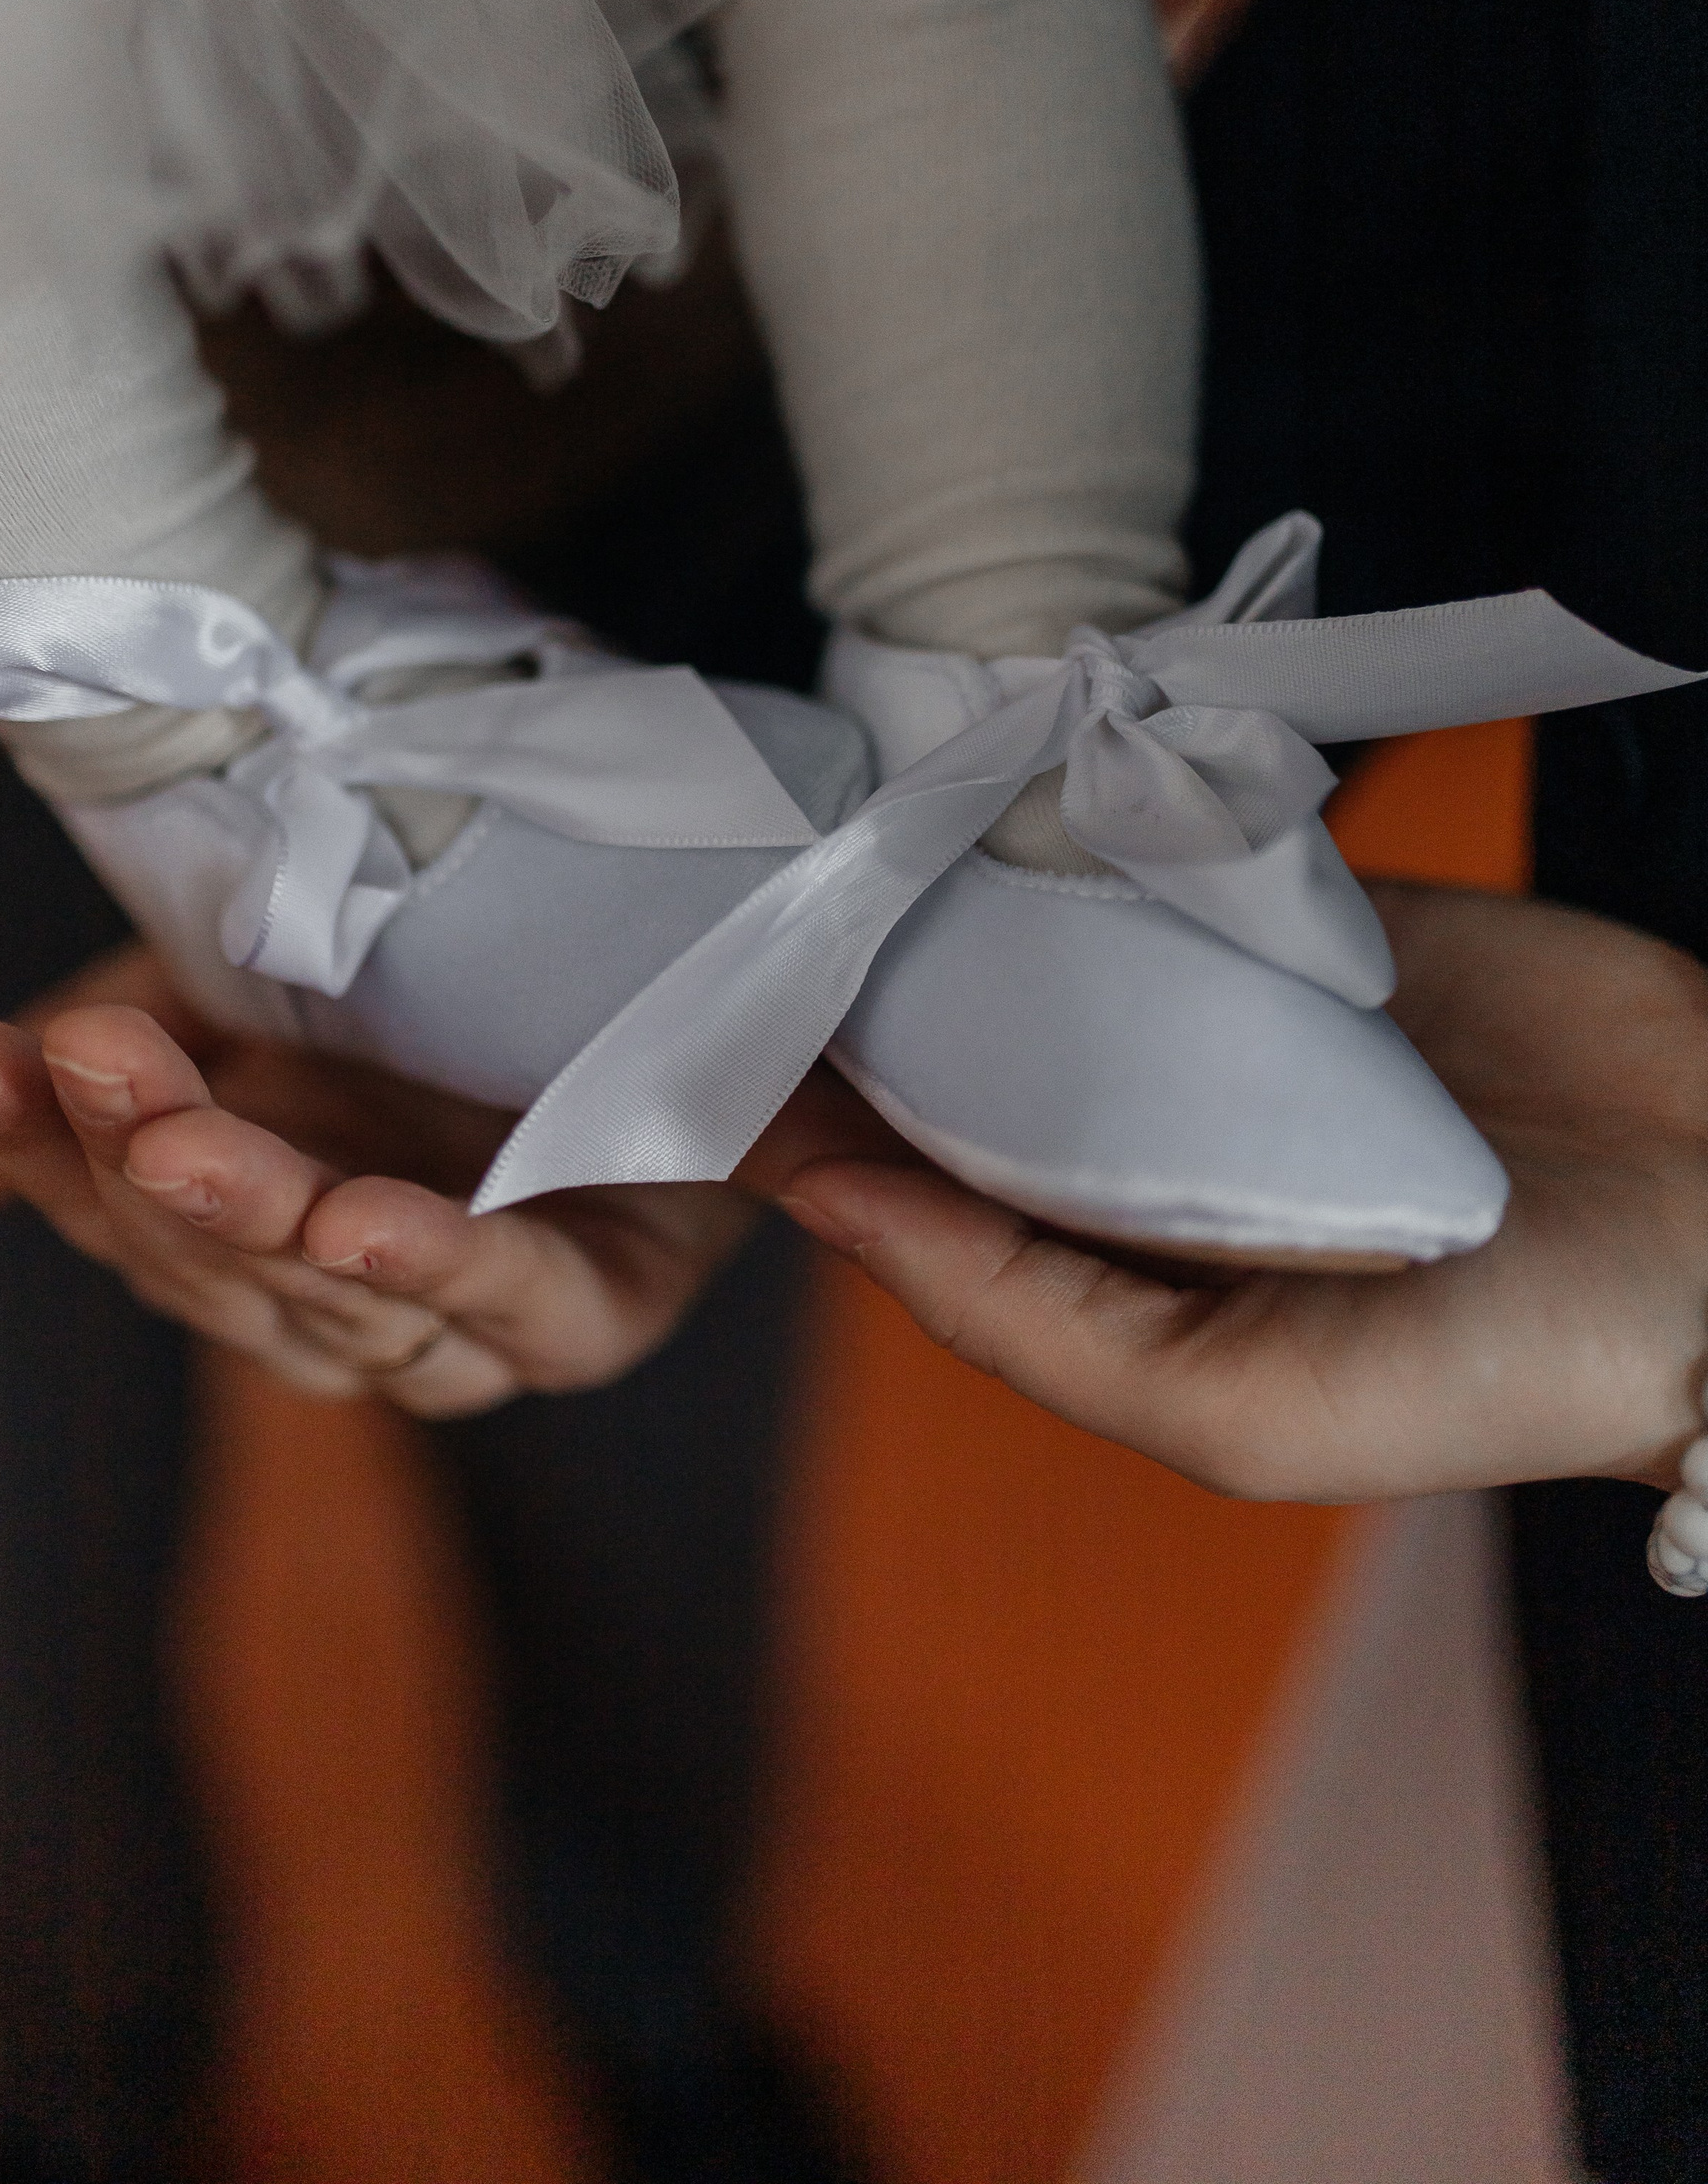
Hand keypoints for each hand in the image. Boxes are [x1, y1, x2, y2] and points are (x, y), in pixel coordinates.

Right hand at [0, 945, 760, 1413]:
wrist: (695, 986)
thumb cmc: (464, 1005)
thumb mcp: (265, 1002)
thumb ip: (119, 1071)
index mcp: (263, 1235)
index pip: (120, 1211)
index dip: (38, 1143)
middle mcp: (351, 1303)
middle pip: (214, 1262)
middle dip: (132, 1164)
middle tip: (75, 1060)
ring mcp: (472, 1328)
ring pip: (334, 1295)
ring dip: (254, 1214)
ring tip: (179, 1139)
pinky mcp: (595, 1318)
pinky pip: (506, 1301)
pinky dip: (431, 1265)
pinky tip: (353, 1222)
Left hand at [743, 884, 1707, 1503]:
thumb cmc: (1498, 1368)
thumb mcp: (1239, 1411)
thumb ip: (1031, 1323)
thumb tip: (829, 1215)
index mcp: (1118, 1266)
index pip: (916, 1184)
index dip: (806, 1117)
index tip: (696, 1030)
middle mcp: (1154, 1138)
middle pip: (965, 1045)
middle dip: (859, 984)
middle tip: (742, 895)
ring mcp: (1224, 1016)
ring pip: (1049, 939)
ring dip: (950, 891)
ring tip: (833, 821)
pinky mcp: (1302, 918)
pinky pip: (1162, 858)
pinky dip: (1080, 824)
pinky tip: (986, 782)